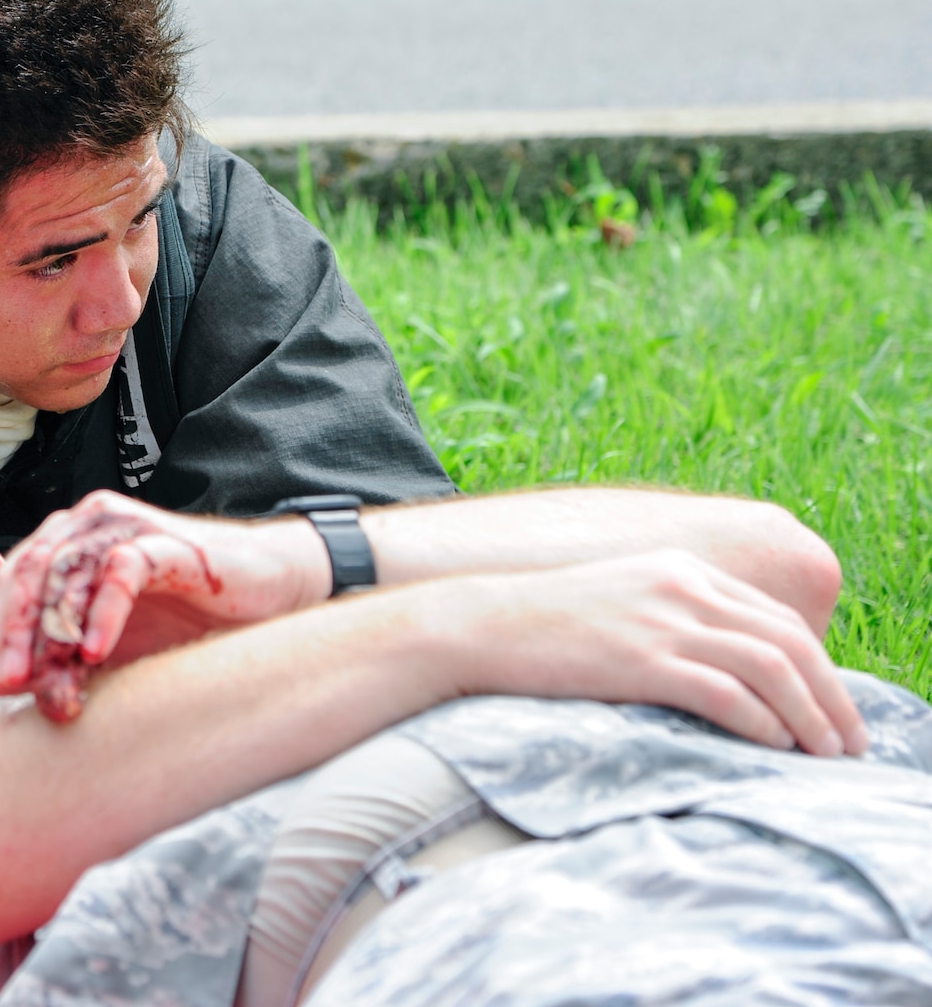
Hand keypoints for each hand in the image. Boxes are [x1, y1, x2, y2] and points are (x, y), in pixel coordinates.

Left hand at [0, 492, 321, 714]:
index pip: (12, 583)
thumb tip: (2, 693)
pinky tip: (94, 652)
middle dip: (11, 633)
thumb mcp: (111, 651)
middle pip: (29, 573)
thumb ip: (60, 663)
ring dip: (52, 629)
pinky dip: (102, 611)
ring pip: (66, 569)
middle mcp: (87, 524)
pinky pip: (121, 569)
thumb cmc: (183, 618)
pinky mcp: (165, 540)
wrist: (264, 595)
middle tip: (5, 685)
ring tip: (49, 679)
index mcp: (65, 544)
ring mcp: (125, 527)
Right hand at [435, 549, 867, 756]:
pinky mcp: (640, 659)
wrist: (476, 624)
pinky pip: (725, 692)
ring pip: (770, 668)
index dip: (821, 667)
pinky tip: (774, 745)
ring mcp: (661, 621)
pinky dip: (761, 722)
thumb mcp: (618, 602)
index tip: (835, 709)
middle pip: (789, 641)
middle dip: (832, 696)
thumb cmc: (541, 625)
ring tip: (825, 754)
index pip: (777, 618)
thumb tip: (719, 666)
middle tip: (849, 742)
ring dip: (810, 716)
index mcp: (682, 570)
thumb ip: (670, 618)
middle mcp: (682, 587)